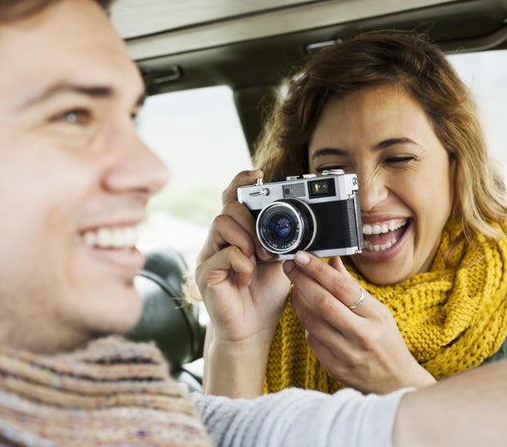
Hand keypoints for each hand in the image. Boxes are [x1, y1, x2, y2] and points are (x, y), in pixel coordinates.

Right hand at [195, 170, 290, 395]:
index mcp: (238, 233)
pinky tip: (247, 278)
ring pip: (222, 223)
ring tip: (258, 260)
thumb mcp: (281, 262)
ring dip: (247, 239)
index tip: (258, 174)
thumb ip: (283, 241)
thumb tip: (301, 224)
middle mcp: (219, 241)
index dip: (241, 182)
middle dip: (251, 221)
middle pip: (228, 207)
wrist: (253, 331)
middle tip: (266, 247)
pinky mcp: (205, 273)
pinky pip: (222, 254)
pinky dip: (241, 263)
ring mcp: (209, 255)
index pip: (232, 198)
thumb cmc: (264, 297)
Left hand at [284, 251, 435, 393]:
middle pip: (323, 302)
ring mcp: (347, 354)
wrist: (396, 382)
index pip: (342, 287)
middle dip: (301, 281)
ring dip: (298, 302)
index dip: (318, 270)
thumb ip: (352, 287)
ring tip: (295, 289)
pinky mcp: (336, 369)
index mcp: (376, 316)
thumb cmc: (387, 342)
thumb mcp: (378, 312)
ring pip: (312, 322)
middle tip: (290, 267)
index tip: (302, 257)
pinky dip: (306, 325)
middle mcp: (362, 335)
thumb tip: (332, 261)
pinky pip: (312, 341)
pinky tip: (306, 316)